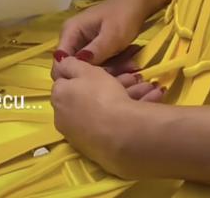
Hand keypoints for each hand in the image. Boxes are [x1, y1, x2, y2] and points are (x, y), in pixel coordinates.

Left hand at [52, 57, 161, 176]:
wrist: (121, 135)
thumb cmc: (101, 95)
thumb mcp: (86, 70)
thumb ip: (69, 64)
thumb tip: (59, 62)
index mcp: (59, 95)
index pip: (67, 79)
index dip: (86, 72)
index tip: (104, 68)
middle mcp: (64, 116)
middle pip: (89, 94)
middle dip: (113, 83)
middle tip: (135, 78)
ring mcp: (80, 134)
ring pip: (105, 107)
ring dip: (128, 95)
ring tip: (151, 89)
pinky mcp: (98, 146)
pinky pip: (112, 122)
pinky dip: (128, 111)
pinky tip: (150, 100)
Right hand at [53, 0, 149, 74]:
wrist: (139, 2)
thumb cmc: (124, 16)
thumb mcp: (112, 36)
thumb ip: (95, 52)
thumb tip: (76, 67)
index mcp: (70, 31)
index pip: (60, 61)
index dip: (73, 76)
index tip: (93, 84)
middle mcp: (72, 38)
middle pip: (75, 66)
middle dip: (95, 75)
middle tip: (119, 78)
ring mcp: (83, 43)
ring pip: (89, 67)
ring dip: (108, 71)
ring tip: (129, 69)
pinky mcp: (94, 48)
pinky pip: (98, 63)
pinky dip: (112, 67)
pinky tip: (128, 65)